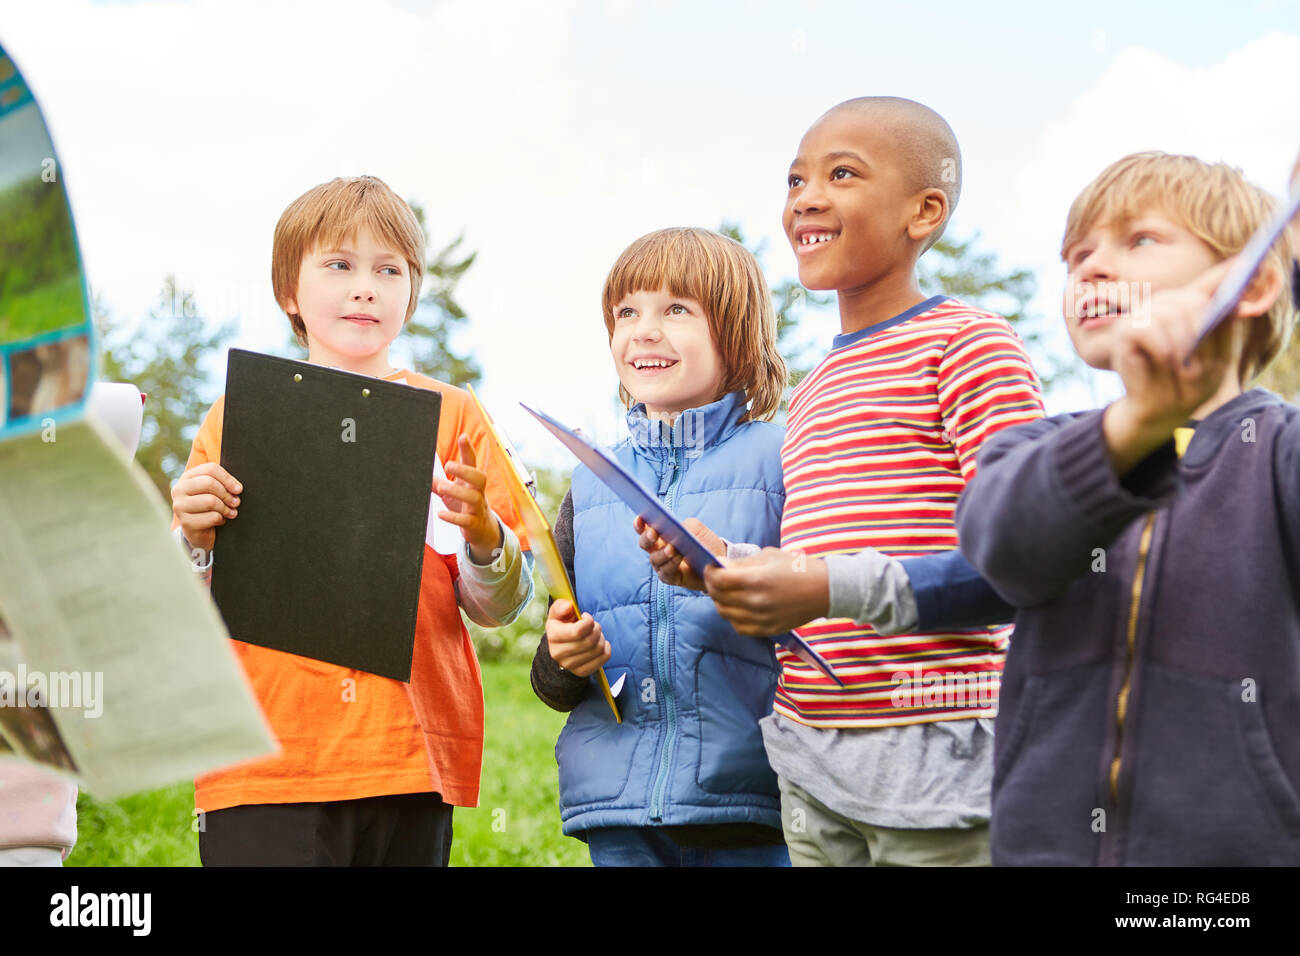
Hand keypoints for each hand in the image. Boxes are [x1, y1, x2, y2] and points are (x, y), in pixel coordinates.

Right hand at [171, 462, 241, 553]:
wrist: (199, 531)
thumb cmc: (209, 507)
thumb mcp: (214, 491)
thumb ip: (222, 483)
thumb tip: (237, 488)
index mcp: (187, 477)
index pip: (210, 469)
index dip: (228, 478)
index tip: (238, 489)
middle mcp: (179, 490)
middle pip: (209, 483)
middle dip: (227, 494)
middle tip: (236, 502)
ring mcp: (179, 506)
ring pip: (211, 501)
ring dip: (225, 508)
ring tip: (230, 512)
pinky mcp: (186, 523)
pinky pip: (212, 517)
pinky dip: (221, 519)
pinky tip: (220, 520)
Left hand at [437, 435, 499, 562]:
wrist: (482, 530)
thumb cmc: (465, 506)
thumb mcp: (452, 491)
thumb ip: (436, 481)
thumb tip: (419, 471)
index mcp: (472, 482)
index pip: (473, 463)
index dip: (469, 450)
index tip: (463, 437)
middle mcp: (478, 493)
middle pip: (480, 478)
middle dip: (465, 471)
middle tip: (449, 466)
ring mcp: (477, 508)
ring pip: (474, 498)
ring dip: (457, 492)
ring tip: (441, 487)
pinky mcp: (474, 524)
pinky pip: (466, 520)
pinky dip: (453, 517)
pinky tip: (441, 514)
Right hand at [546, 599, 610, 676]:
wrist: (560, 647)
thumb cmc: (562, 625)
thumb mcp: (557, 613)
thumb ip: (561, 606)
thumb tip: (568, 606)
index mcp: (553, 636)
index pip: (578, 631)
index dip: (588, 621)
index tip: (586, 617)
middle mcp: (558, 653)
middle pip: (590, 640)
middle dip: (596, 628)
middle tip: (593, 625)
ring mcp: (570, 665)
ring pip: (598, 649)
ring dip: (600, 637)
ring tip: (594, 634)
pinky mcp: (582, 672)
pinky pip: (604, 657)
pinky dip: (606, 648)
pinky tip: (598, 644)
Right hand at [634, 516, 722, 590]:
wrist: (717, 563)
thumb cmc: (704, 543)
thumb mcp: (697, 529)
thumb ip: (685, 525)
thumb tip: (676, 528)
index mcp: (660, 534)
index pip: (644, 527)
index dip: (639, 523)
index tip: (640, 518)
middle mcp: (657, 549)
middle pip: (644, 543)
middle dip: (647, 537)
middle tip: (654, 533)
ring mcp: (662, 564)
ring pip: (654, 559)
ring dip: (663, 553)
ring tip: (672, 548)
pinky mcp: (670, 577)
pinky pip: (665, 572)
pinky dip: (671, 564)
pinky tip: (678, 557)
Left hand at [702, 547, 828, 636]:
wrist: (825, 590)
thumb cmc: (798, 568)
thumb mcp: (769, 556)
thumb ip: (742, 563)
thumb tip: (720, 565)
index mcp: (756, 580)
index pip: (718, 579)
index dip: (710, 571)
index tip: (711, 566)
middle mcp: (756, 602)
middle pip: (718, 597)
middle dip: (712, 585)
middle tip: (715, 577)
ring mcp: (761, 619)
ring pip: (725, 613)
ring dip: (720, 601)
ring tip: (726, 591)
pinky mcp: (767, 629)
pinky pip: (739, 627)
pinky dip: (733, 617)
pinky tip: (738, 606)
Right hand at [1102, 258, 1276, 473]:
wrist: (1157, 410)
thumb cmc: (1187, 386)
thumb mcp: (1217, 360)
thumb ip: (1224, 331)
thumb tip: (1232, 305)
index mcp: (1190, 309)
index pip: (1212, 283)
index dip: (1229, 272)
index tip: (1254, 259)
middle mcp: (1166, 305)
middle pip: (1192, 301)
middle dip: (1201, 330)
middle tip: (1198, 360)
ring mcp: (1144, 315)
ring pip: (1171, 315)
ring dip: (1182, 345)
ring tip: (1182, 368)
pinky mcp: (1126, 331)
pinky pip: (1150, 331)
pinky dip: (1163, 350)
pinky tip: (1166, 363)